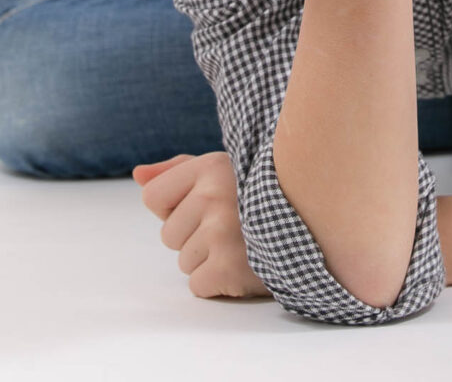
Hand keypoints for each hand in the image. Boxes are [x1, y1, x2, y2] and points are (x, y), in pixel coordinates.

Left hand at [133, 153, 271, 299]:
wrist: (314, 226)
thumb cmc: (260, 198)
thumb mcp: (223, 171)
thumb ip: (177, 172)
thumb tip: (138, 175)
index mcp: (211, 167)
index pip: (153, 197)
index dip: (174, 207)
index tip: (206, 205)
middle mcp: (214, 195)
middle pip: (167, 235)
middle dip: (193, 237)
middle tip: (232, 227)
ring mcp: (221, 232)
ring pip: (183, 261)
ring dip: (208, 260)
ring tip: (242, 244)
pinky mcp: (228, 266)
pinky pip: (197, 285)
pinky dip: (218, 283)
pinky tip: (244, 264)